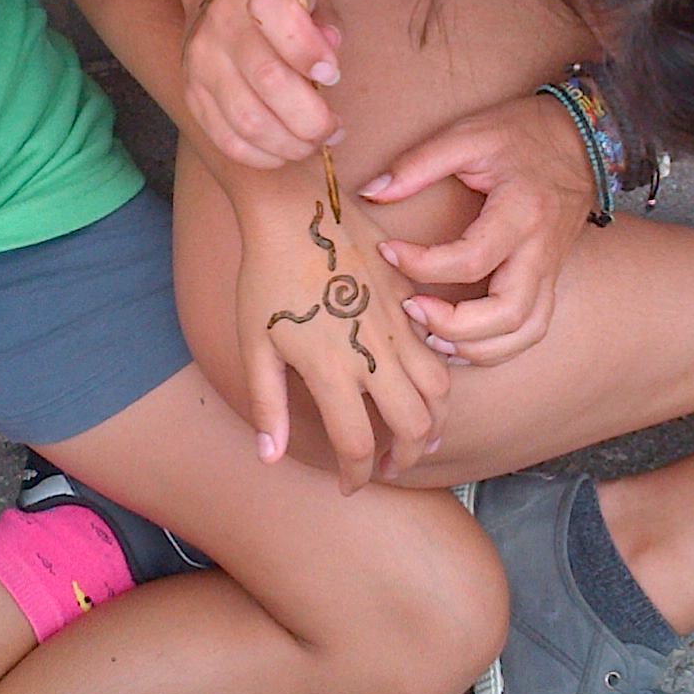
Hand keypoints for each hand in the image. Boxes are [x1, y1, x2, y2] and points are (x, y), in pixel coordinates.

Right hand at [180, 0, 345, 170]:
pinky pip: (226, 140)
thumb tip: (329, 64)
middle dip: (311, 117)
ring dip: (290, 143)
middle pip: (268, 79)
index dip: (309, 50)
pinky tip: (285, 151)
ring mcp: (201, 63)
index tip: (332, 74)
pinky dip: (262, 156)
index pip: (277, 13)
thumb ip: (326, 24)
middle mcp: (221, 24)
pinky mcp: (193, 95)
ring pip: (247, 120)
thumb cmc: (280, 5)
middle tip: (333, 129)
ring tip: (312, 143)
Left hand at [232, 190, 450, 490]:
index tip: (349, 485)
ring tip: (415, 436)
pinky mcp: (407, 299)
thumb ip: (267, 404)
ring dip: (432, 424)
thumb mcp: (254, 344)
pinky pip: (436, 350)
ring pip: (439, 392)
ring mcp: (397, 325)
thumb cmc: (265, 274)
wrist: (295, 208)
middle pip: (415, 428)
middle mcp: (374, 352)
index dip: (356, 476)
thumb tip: (269, 457)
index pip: (358, 445)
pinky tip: (419, 386)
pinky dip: (437, 380)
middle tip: (389, 469)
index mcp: (332, 369)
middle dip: (407, 460)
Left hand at [359, 93, 598, 365]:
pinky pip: (531, 329)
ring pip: (523, 331)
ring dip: (475, 347)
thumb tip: (371, 192)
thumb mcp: (468, 135)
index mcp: (520, 213)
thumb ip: (418, 164)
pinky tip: (459, 343)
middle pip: (506, 313)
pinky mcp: (550, 278)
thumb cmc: (522, 133)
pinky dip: (496, 347)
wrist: (583, 140)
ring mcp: (550, 270)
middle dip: (452, 324)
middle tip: (409, 308)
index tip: (387, 249)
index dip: (421, 265)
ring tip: (430, 335)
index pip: (470, 260)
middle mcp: (540, 250)